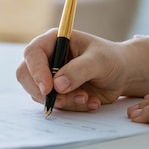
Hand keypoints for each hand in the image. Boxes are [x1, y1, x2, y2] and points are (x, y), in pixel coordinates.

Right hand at [16, 29, 148, 111]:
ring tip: (87, 98)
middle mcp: (47, 58)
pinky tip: (90, 101)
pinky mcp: (56, 93)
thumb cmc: (111, 59)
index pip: (32, 54)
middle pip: (25, 75)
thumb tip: (57, 84)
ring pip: (39, 94)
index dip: (36, 71)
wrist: (122, 74)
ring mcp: (50, 77)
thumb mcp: (99, 60)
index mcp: (53, 41)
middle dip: (42, 92)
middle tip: (61, 101)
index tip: (48, 88)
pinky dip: (71, 107)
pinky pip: (54, 104)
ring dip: (62, 101)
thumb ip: (79, 70)